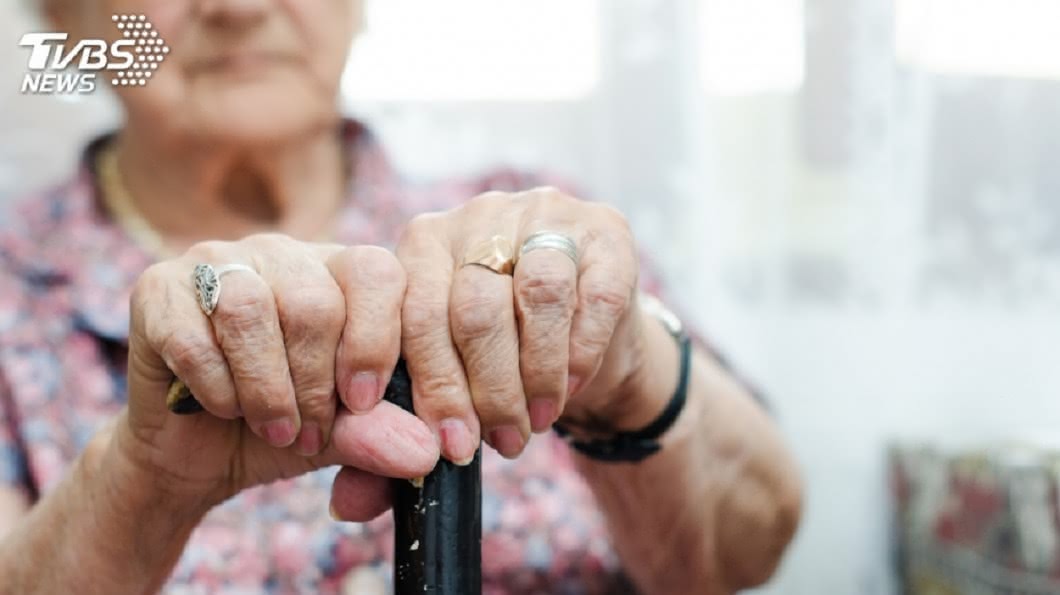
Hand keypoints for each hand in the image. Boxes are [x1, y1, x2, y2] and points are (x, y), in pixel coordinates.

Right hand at [120, 234, 438, 519]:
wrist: (196, 456)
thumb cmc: (285, 430)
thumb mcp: (343, 436)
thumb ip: (381, 435)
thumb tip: (425, 455)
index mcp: (339, 271)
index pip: (377, 272)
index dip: (375, 342)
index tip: (363, 403)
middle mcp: (282, 253)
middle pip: (314, 301)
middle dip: (315, 384)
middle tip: (308, 433)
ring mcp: (218, 260)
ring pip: (252, 309)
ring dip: (266, 388)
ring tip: (273, 428)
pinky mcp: (158, 287)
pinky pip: (193, 334)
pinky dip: (216, 387)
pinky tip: (223, 408)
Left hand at [395, 188, 645, 462]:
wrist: (583, 332)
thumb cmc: (498, 360)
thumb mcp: (444, 386)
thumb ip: (393, 434)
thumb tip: (347, 504)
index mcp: (423, 243)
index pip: (413, 309)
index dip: (427, 383)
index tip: (440, 444)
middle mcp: (479, 217)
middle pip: (473, 306)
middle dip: (482, 391)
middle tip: (490, 445)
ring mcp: (546, 215)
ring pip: (537, 294)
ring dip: (534, 375)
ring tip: (531, 425)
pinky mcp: (607, 232)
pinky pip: (595, 297)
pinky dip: (579, 354)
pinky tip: (567, 390)